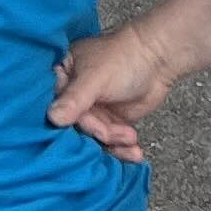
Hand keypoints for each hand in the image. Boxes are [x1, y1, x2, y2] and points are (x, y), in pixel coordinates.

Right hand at [49, 22, 179, 161]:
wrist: (158, 59)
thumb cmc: (122, 58)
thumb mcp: (94, 78)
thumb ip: (74, 99)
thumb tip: (52, 117)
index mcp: (64, 77)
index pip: (56, 106)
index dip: (66, 121)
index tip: (81, 128)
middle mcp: (75, 97)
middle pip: (76, 126)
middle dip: (97, 133)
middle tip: (111, 133)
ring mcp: (94, 111)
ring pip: (94, 138)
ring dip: (113, 143)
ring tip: (130, 136)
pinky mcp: (111, 123)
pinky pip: (111, 143)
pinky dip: (123, 150)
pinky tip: (135, 152)